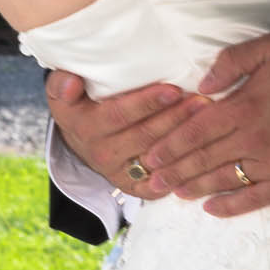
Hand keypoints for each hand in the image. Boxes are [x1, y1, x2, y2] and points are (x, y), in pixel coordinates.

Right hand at [46, 69, 211, 195]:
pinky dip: (181, 170)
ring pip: (157, 157)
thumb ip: (62, 84)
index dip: (147, 103)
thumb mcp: (62, 93)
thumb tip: (70, 82)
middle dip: (176, 118)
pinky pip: (160, 182)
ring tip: (208, 119)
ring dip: (184, 140)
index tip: (173, 89)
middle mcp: (102, 154)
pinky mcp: (132, 187)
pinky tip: (201, 153)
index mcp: (86, 127)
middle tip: (203, 102)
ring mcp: (118, 173)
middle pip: (145, 136)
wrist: (79, 141)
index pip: (120, 115)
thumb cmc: (79, 105)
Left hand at [139, 34, 269, 217]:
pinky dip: (232, 206)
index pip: (194, 131)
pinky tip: (212, 209)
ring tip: (173, 194)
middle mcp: (252, 140)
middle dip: (172, 172)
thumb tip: (202, 86)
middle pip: (203, 159)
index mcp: (242, 108)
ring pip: (224, 180)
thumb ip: (231, 62)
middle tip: (147, 184)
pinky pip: (256, 198)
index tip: (148, 156)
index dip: (169, 146)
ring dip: (195, 188)